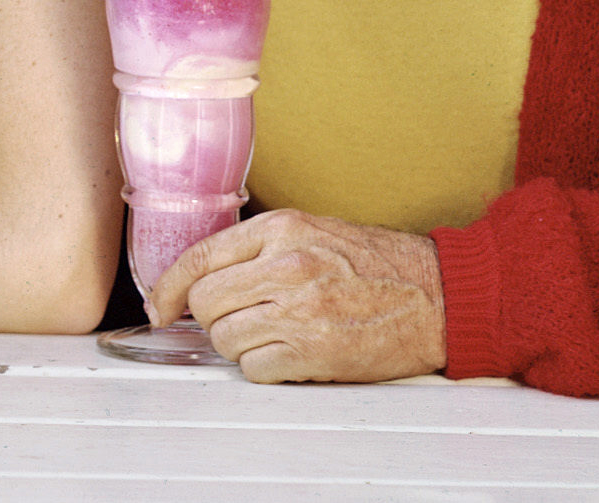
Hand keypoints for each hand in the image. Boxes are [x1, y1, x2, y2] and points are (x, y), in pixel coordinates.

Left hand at [152, 209, 445, 382]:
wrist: (438, 296)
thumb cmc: (377, 265)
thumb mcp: (312, 231)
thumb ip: (258, 248)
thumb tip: (202, 277)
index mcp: (281, 229)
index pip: (199, 257)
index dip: (169, 286)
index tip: (160, 305)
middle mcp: (286, 266)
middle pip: (205, 302)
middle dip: (210, 318)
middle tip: (237, 319)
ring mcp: (300, 311)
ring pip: (225, 340)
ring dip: (238, 345)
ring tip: (272, 335)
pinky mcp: (315, 352)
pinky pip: (255, 370)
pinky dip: (263, 369)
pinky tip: (288, 355)